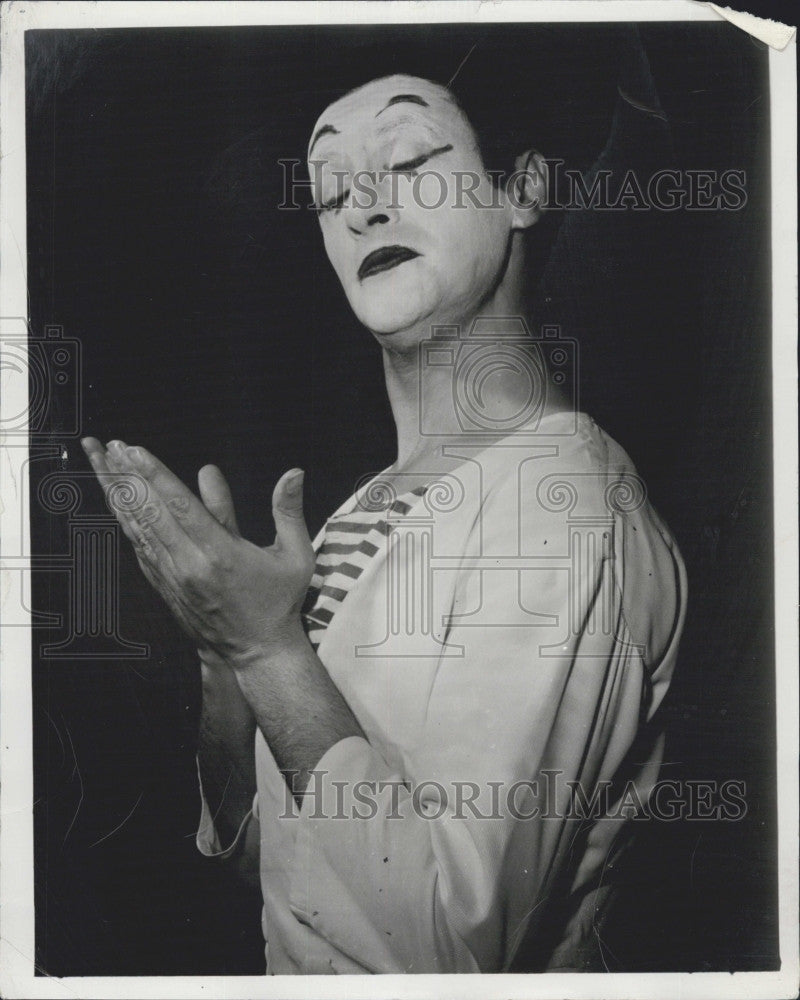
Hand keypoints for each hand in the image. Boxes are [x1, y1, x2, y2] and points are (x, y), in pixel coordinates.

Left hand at [81, 437, 314, 667]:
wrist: (256, 652)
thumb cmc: (279, 601)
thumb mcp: (295, 555)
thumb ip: (288, 511)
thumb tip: (294, 473)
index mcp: (221, 555)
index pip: (179, 506)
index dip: (154, 475)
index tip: (135, 449)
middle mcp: (189, 565)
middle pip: (149, 512)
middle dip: (127, 475)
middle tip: (109, 445)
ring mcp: (173, 578)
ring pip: (137, 528)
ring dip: (117, 493)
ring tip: (101, 463)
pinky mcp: (165, 586)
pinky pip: (139, 547)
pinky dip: (124, 521)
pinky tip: (114, 500)